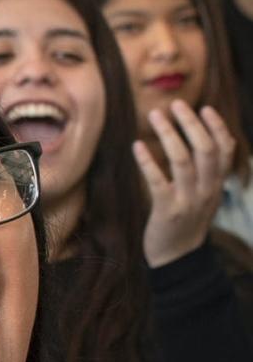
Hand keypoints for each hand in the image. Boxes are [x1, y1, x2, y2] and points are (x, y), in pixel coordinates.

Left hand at [135, 101, 235, 267]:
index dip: (216, 127)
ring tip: (155, 115)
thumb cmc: (186, 221)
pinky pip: (158, 181)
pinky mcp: (166, 210)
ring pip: (183, 161)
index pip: (224, 151)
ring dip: (169, 134)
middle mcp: (206, 190)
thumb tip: (209, 140)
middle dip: (191, 123)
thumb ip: (207, 172)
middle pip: (205, 150)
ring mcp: (188, 200)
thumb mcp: (205, 196)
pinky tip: (137, 146)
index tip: (205, 108)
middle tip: (175, 104)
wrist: (177, 258)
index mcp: (216, 185)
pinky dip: (148, 161)